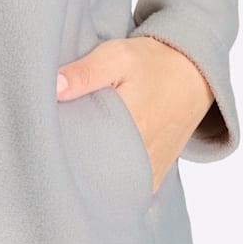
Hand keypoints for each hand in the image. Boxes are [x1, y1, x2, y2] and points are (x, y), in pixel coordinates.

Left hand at [56, 35, 214, 193]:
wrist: (194, 75)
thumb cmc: (154, 64)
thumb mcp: (116, 56)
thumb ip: (84, 72)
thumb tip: (53, 87)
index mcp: (129, 126)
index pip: (81, 149)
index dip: (61, 142)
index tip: (48, 130)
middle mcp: (141, 156)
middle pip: (92, 170)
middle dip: (74, 157)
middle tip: (61, 136)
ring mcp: (149, 171)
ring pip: (108, 182)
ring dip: (92, 168)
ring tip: (81, 145)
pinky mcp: (154, 178)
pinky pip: (125, 188)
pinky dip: (109, 176)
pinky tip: (99, 157)